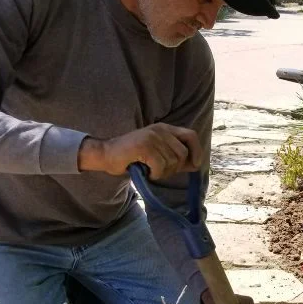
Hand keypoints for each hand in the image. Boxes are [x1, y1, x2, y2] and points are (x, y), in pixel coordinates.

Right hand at [78, 123, 202, 179]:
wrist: (105, 154)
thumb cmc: (131, 157)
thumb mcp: (157, 154)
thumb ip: (175, 157)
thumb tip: (196, 165)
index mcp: (165, 129)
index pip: (191, 135)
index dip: (197, 150)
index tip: (195, 164)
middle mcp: (160, 130)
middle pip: (182, 154)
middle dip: (174, 168)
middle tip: (160, 171)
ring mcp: (152, 137)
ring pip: (172, 162)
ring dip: (162, 173)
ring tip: (150, 170)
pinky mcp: (144, 146)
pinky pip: (160, 166)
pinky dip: (155, 174)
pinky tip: (145, 172)